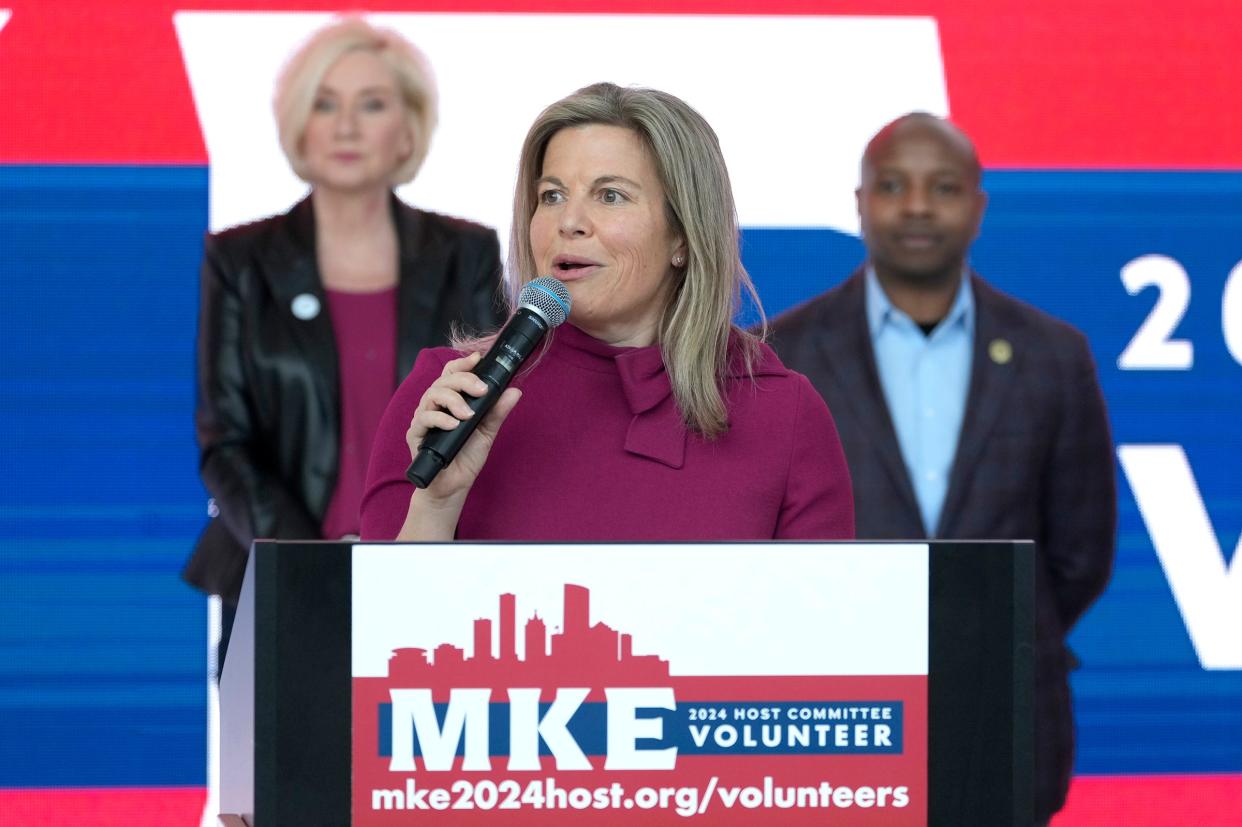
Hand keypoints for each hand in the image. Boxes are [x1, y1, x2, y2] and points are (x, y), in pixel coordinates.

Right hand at [405, 351, 521, 503]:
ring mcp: (423, 418)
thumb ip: (497, 411)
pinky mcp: (415, 434)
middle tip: (481, 390)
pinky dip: (440, 419)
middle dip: (464, 381)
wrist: (454, 485)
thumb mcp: (487, 432)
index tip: (477, 359)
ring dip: (453, 400)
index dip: (462, 364)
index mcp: (450, 400)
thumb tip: (515, 391)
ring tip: (468, 414)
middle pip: (443, 381)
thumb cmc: (466, 456)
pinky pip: (424, 418)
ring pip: (431, 395)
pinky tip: (454, 425)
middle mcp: (434, 405)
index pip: (451, 374)